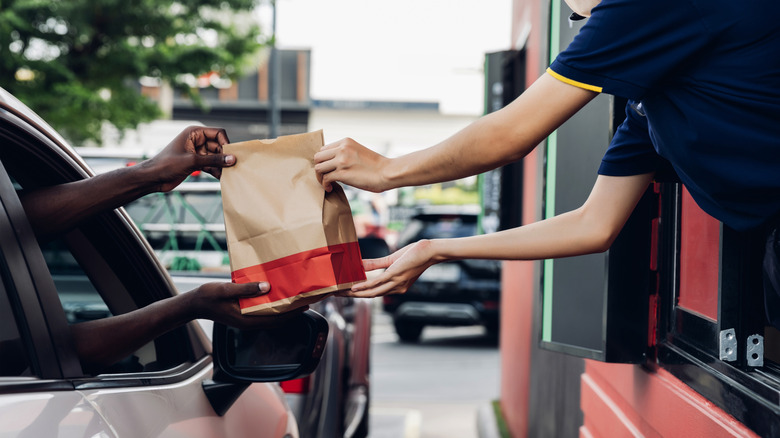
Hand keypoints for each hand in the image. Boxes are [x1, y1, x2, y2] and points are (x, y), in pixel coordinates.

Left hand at [143, 126, 233, 191]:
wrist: (153, 178)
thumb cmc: (167, 164)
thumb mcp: (192, 161)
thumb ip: (214, 160)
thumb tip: (232, 159)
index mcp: (194, 133)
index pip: (218, 133)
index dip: (226, 142)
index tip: (231, 155)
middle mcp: (197, 140)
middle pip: (218, 146)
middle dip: (225, 156)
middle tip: (232, 167)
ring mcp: (197, 152)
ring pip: (216, 157)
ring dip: (221, 165)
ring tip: (228, 174)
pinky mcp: (196, 163)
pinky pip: (211, 165)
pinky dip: (216, 171)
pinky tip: (222, 178)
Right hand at [188, 282, 303, 329]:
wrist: (194, 303)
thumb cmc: (208, 296)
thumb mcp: (226, 289)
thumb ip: (246, 289)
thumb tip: (266, 287)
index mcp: (246, 319)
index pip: (275, 319)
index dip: (291, 313)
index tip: (304, 306)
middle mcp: (248, 322)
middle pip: (275, 319)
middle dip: (291, 312)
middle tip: (305, 300)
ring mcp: (246, 319)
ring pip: (270, 316)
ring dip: (283, 309)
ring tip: (295, 298)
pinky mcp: (244, 314)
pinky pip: (262, 312)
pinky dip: (272, 306)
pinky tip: (277, 296)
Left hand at [313, 137, 390, 192]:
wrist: (387, 172)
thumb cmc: (376, 166)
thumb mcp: (359, 152)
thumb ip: (346, 153)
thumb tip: (334, 163)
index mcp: (346, 142)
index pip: (324, 149)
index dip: (324, 160)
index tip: (328, 168)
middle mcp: (342, 149)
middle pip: (318, 157)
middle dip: (320, 168)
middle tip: (325, 176)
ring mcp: (341, 160)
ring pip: (318, 168)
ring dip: (320, 177)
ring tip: (327, 183)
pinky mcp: (342, 173)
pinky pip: (325, 178)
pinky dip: (325, 185)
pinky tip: (330, 188)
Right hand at [342, 240, 437, 297]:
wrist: (430, 251)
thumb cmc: (415, 254)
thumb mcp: (392, 260)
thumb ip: (376, 264)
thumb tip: (360, 264)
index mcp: (396, 287)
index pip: (374, 293)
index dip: (359, 294)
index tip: (345, 293)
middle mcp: (396, 289)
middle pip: (370, 296)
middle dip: (352, 296)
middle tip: (336, 295)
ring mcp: (395, 283)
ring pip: (371, 292)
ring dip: (354, 294)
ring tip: (341, 293)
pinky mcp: (394, 275)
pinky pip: (376, 283)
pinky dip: (363, 286)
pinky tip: (353, 287)